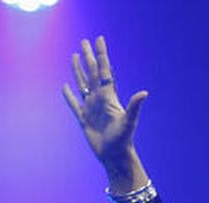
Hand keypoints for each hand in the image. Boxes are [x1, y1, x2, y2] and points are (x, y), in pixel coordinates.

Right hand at [61, 35, 149, 191]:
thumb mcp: (129, 122)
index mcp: (109, 96)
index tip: (99, 40)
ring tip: (74, 56)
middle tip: (84, 41)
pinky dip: (68, 96)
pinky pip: (74, 105)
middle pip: (91, 73)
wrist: (115, 156)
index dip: (101, 55)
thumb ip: (134, 106)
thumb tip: (144, 93)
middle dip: (88, 57)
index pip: (104, 71)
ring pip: (82, 84)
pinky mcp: (84, 120)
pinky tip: (64, 87)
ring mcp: (91, 108)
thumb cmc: (123, 140)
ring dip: (78, 71)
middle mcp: (100, 99)